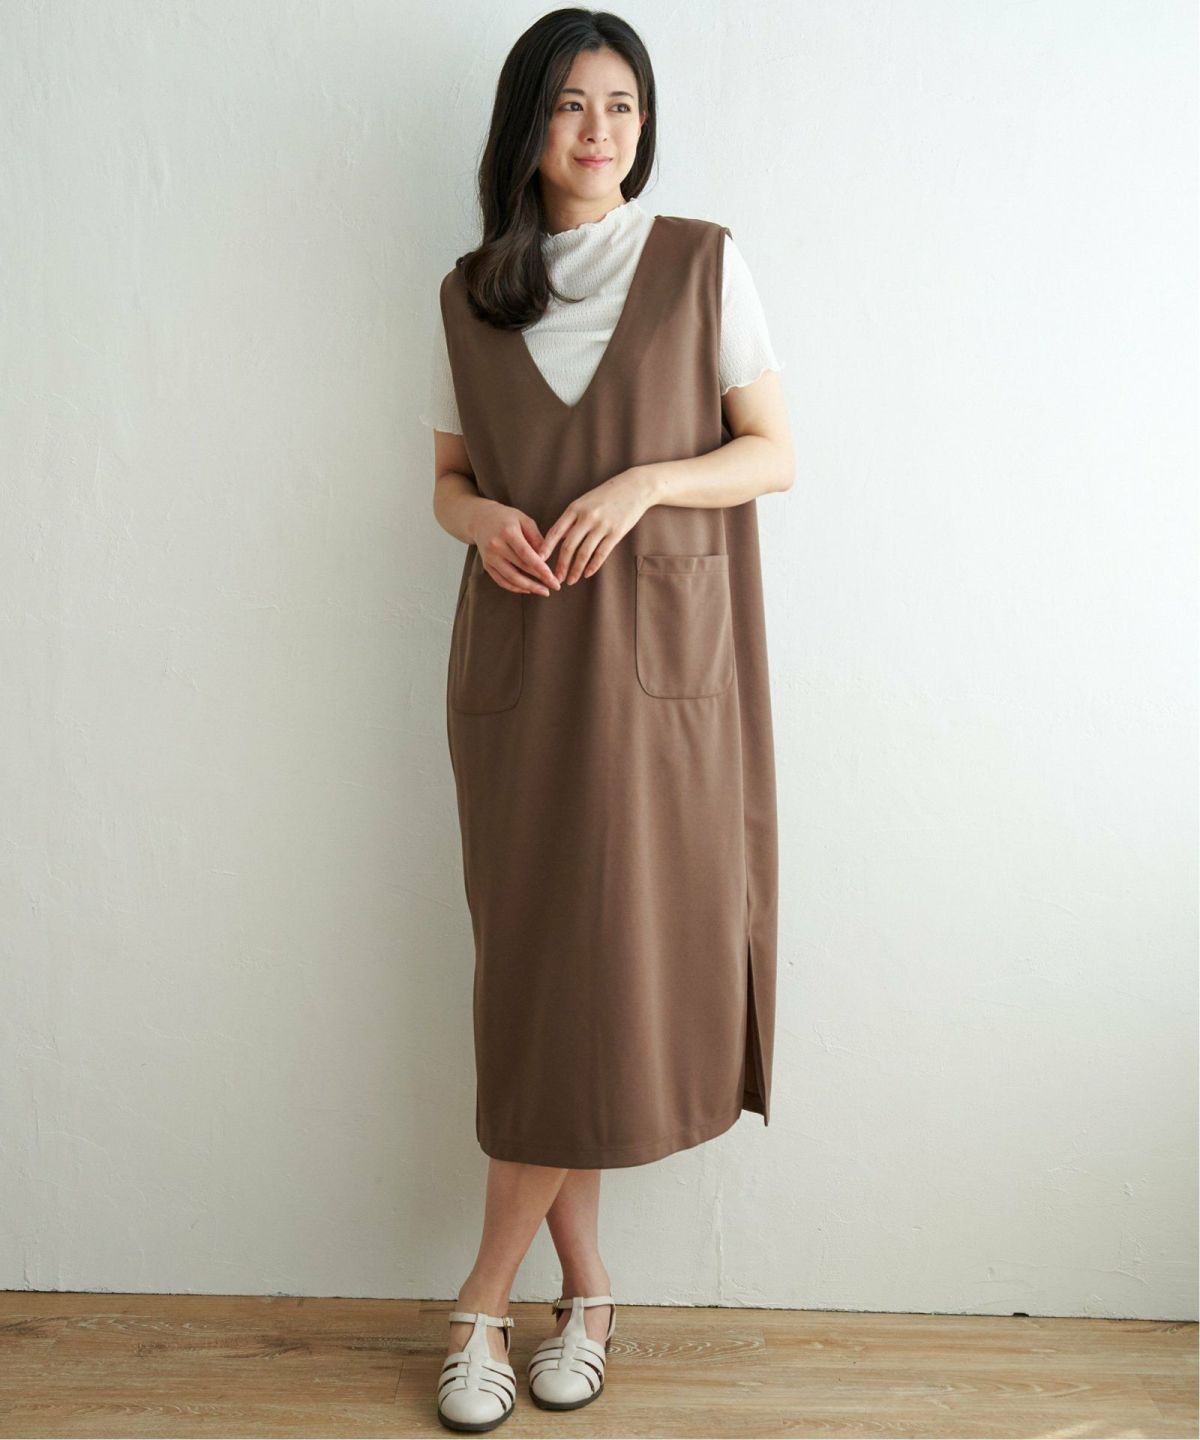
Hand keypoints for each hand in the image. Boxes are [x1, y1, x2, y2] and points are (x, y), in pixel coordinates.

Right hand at [471, 500, 562, 595]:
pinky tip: (528, 589)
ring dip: (529, 587)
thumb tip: (547, 557)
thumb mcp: (524, 520)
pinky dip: (516, 588)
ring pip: (511, 578)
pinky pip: (502, 581)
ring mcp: (490, 557)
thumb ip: (536, 538)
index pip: (526, 554)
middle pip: (520, 567)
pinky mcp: (486, 565)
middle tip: (555, 586)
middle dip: (539, 579)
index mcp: (508, 532)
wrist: (480, 519)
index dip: (540, 568)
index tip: (553, 578)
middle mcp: (496, 546)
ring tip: (544, 591)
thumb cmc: (506, 518)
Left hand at [538, 468, 654, 583]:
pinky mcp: (616, 533)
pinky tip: (587, 573)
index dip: (546, 548)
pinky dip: (592, 566)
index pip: (555, 531)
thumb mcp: (585, 501)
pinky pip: (601, 554)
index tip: (538, 561)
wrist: (635, 487)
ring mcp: (602, 525)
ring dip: (576, 570)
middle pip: (568, 546)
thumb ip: (572, 519)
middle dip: (560, 565)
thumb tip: (559, 539)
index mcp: (575, 508)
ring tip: (571, 580)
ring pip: (584, 553)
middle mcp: (587, 517)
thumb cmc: (607, 495)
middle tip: (556, 578)